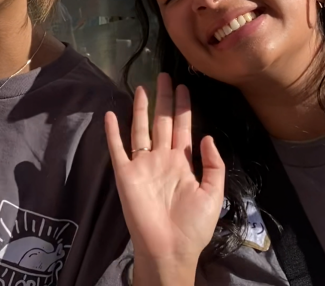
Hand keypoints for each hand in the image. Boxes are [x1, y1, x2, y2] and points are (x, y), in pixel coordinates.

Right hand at [105, 73, 224, 273]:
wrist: (170, 248)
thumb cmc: (193, 226)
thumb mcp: (214, 194)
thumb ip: (213, 165)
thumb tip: (206, 136)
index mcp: (183, 163)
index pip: (183, 128)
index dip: (184, 107)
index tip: (184, 87)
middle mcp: (162, 158)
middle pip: (162, 122)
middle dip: (164, 99)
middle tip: (164, 76)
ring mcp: (142, 165)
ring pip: (140, 129)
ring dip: (140, 108)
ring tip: (141, 87)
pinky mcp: (125, 174)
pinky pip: (117, 148)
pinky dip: (112, 132)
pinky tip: (110, 114)